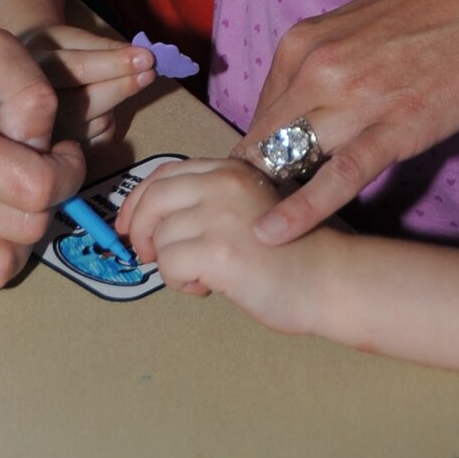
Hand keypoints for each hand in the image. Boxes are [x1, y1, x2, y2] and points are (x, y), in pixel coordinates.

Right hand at [20, 24, 154, 166]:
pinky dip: (108, 122)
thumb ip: (101, 47)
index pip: (75, 69)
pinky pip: (100, 140)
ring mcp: (43, 136)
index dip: (113, 64)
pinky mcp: (58, 156)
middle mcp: (29, 106)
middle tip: (150, 72)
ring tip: (111, 83)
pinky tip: (96, 109)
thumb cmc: (52, 52)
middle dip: (122, 86)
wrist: (20, 78)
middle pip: (85, 102)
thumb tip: (141, 57)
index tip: (146, 58)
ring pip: (97, 122)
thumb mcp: (68, 38)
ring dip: (115, 102)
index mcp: (28, 68)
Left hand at [116, 158, 329, 333]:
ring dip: (169, 264)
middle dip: (138, 231)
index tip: (128, 226)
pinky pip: (169, 266)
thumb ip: (211, 202)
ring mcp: (219, 215)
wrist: (330, 278)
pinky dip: (180, 283)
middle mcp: (222, 183)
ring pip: (158, 238)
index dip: (138, 201)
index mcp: (230, 170)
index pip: (164, 174)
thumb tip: (155, 221)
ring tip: (202, 276)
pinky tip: (209, 287)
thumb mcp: (249, 207)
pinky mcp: (218, 250)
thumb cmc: (295, 250)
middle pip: (151, 199)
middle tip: (147, 256)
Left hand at [238, 0, 458, 244]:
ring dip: (274, 199)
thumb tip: (305, 110)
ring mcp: (357, 95)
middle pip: (266, 142)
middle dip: (255, 185)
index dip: (255, 157)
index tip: (251, 189)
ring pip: (293, 159)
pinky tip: (275, 235)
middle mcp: (319, 65)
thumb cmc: (442, 7)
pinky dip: (303, 209)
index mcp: (305, 41)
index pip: (261, 115)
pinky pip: (340, 175)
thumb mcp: (361, 28)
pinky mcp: (399, 124)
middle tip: (248, 221)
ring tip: (257, 239)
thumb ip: (327, 65)